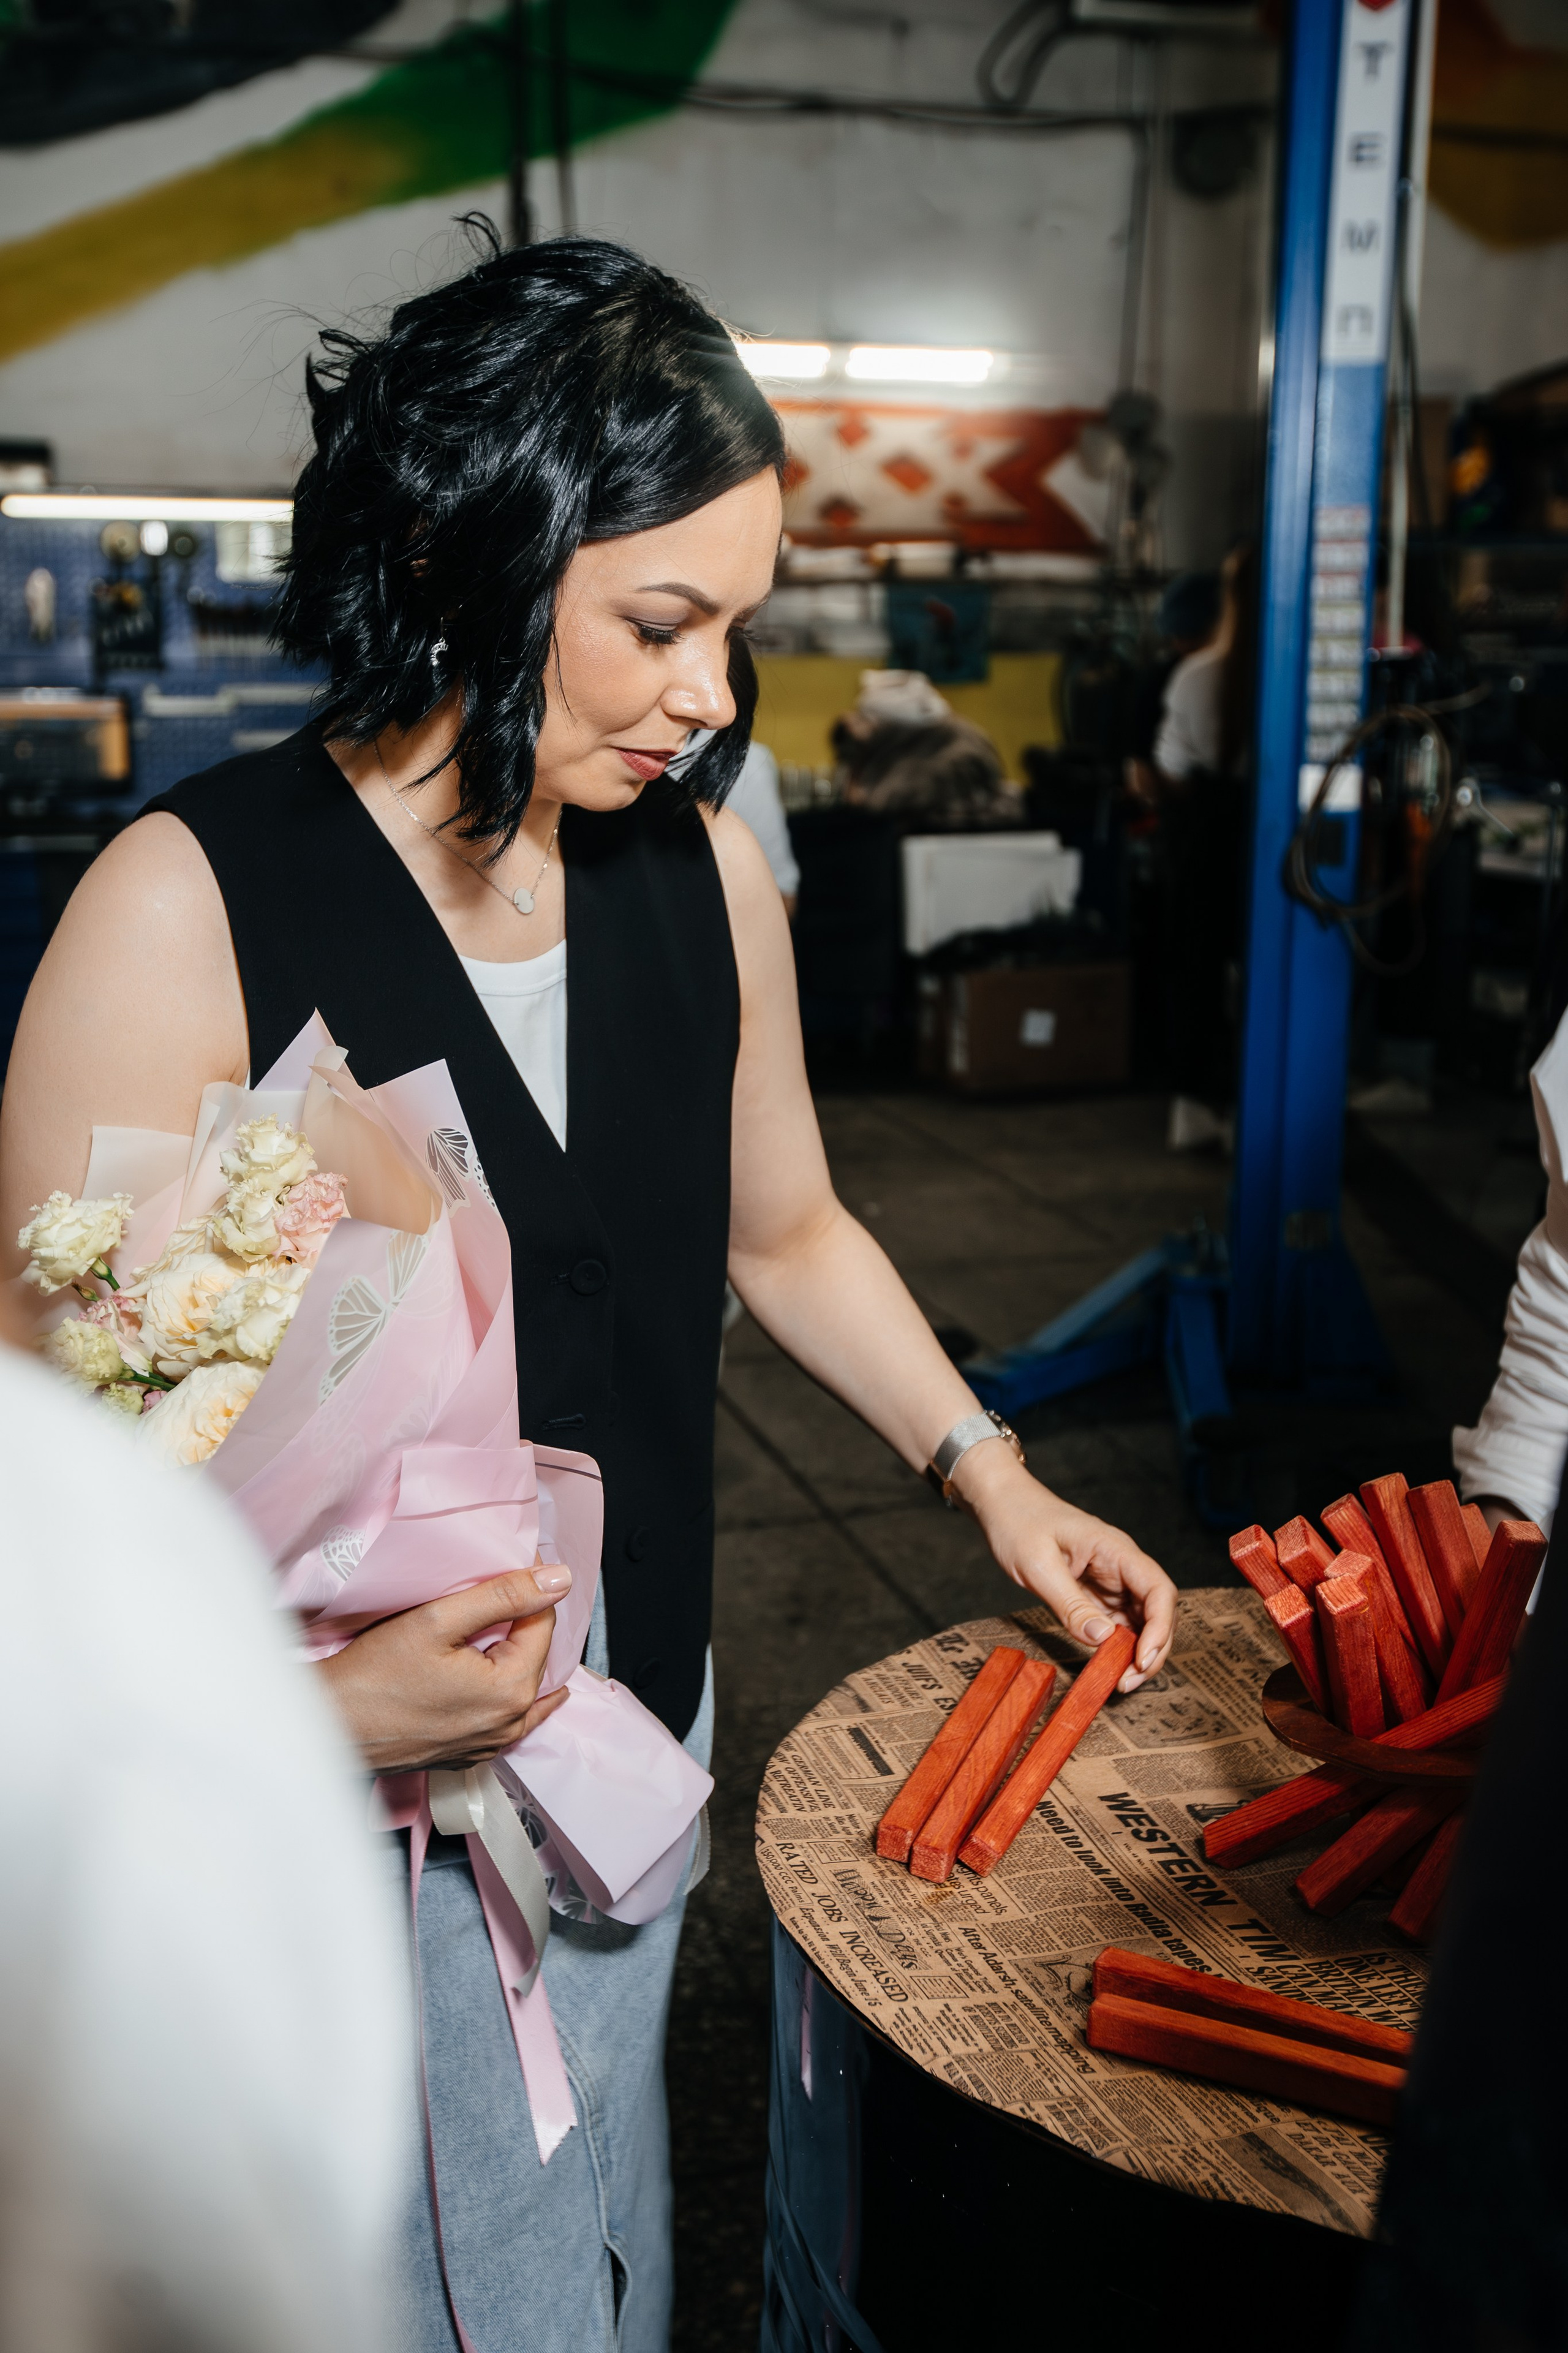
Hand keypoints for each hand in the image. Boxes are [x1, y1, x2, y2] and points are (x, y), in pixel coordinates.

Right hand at [316, 1567, 569, 1773]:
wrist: (328, 1726)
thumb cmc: (372, 1677)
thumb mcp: (438, 1620)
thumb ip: (503, 1596)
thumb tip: (559, 1580)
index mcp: (511, 1691)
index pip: (542, 1623)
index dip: (528, 1587)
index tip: (512, 1563)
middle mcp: (507, 1725)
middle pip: (532, 1655)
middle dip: (519, 1620)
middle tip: (493, 1588)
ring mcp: (487, 1744)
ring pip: (518, 1685)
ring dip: (511, 1653)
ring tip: (492, 1624)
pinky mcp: (465, 1753)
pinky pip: (501, 1716)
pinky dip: (503, 1690)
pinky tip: (498, 1676)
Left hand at [951, 1445, 1175, 1692]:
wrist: (1001, 1504)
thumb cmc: (1019, 1522)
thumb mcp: (1038, 1566)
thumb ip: (1070, 1605)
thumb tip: (1102, 1640)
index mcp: (1115, 1549)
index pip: (1159, 1589)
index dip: (1160, 1627)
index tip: (1143, 1659)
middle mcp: (1121, 1565)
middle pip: (1157, 1610)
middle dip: (1152, 1648)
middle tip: (1129, 1681)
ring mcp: (1110, 1580)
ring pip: (1141, 1620)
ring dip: (1137, 1652)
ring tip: (1120, 1681)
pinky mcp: (1096, 1593)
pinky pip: (1117, 1622)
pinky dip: (1117, 1646)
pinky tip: (1107, 1665)